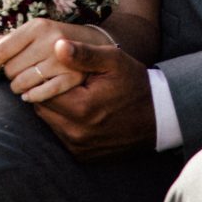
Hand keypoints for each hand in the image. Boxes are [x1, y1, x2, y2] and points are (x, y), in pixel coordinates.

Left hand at [0, 19, 116, 103]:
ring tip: (24, 84)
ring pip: (23, 84)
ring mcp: (63, 62)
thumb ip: (12, 39)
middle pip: (11, 68)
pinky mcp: (74, 84)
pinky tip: (32, 95)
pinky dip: (34, 97)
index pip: (3, 48)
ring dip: (19, 88)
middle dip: (9, 75)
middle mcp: (51, 43)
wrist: (111, 55)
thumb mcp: (44, 33)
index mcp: (41, 26)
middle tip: (16, 74)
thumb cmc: (68, 40)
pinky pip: (42, 95)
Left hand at [28, 39, 155, 160]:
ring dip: (56, 108)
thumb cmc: (134, 83)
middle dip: (47, 93)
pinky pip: (62, 136)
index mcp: (81, 108)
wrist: (159, 117)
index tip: (56, 68)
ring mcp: (80, 148)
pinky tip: (80, 110)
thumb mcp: (113, 61)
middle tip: (63, 80)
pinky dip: (65, 123)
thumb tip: (56, 45)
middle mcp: (77, 133)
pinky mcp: (83, 156)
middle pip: (42, 108)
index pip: (41, 91)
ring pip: (50, 123)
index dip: (46, 77)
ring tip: (73, 94)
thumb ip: (83, 53)